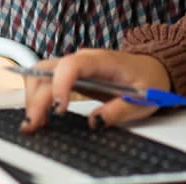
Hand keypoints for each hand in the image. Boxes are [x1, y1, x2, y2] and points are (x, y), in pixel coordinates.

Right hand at [20, 50, 171, 132]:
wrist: (153, 68)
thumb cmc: (148, 80)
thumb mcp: (143, 98)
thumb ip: (120, 110)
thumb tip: (94, 121)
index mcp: (101, 61)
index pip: (72, 65)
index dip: (60, 85)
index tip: (59, 109)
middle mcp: (83, 60)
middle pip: (48, 70)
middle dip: (37, 98)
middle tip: (35, 124)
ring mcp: (74, 67)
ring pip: (41, 74)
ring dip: (32, 98)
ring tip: (33, 123)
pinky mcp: (70, 76)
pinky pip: (46, 81)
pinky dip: (37, 98)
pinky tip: (39, 117)